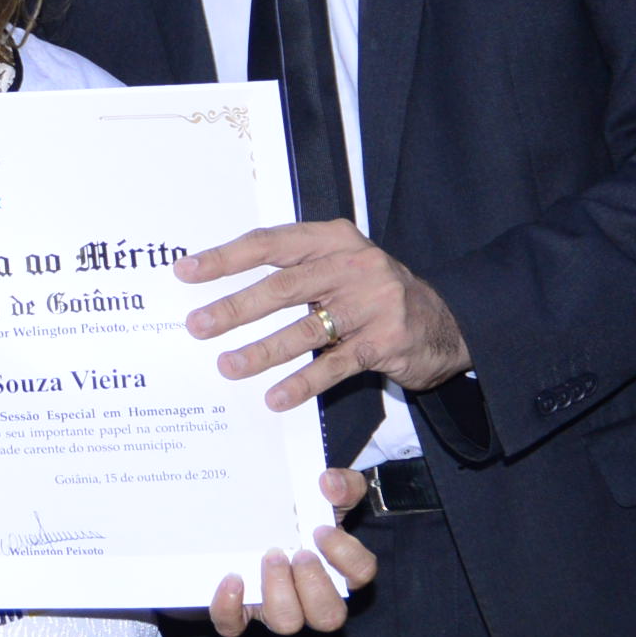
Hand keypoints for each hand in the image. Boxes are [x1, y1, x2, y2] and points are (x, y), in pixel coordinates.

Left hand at [181, 220, 470, 410]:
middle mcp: (351, 265)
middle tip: (197, 326)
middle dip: (235, 307)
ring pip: (305, 328)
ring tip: (227, 366)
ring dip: (261, 350)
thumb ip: (295, 270)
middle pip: (282, 287)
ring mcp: (372, 303)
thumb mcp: (340, 265)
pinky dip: (302, 382)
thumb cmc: (375, 293)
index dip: (225, 258)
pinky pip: (335, 365)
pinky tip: (275, 397)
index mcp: (332, 239)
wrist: (450, 320)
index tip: (186, 272)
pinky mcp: (385, 341)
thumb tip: (226, 293)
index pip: (270, 243)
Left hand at [209, 469, 378, 636]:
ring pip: (287, 623)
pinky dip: (230, 606)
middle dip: (314, 584)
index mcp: (337, 568)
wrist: (246, 518)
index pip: (361, 574)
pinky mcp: (238, 612)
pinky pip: (233, 625)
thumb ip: (341, 484)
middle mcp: (310, 597)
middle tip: (299, 552)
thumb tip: (329, 483)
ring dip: (279, 591)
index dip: (346, 556)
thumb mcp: (323, 492)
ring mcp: (275, 608)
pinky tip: (232, 578)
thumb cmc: (295, 514)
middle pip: (329, 616)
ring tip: (269, 556)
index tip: (321, 530)